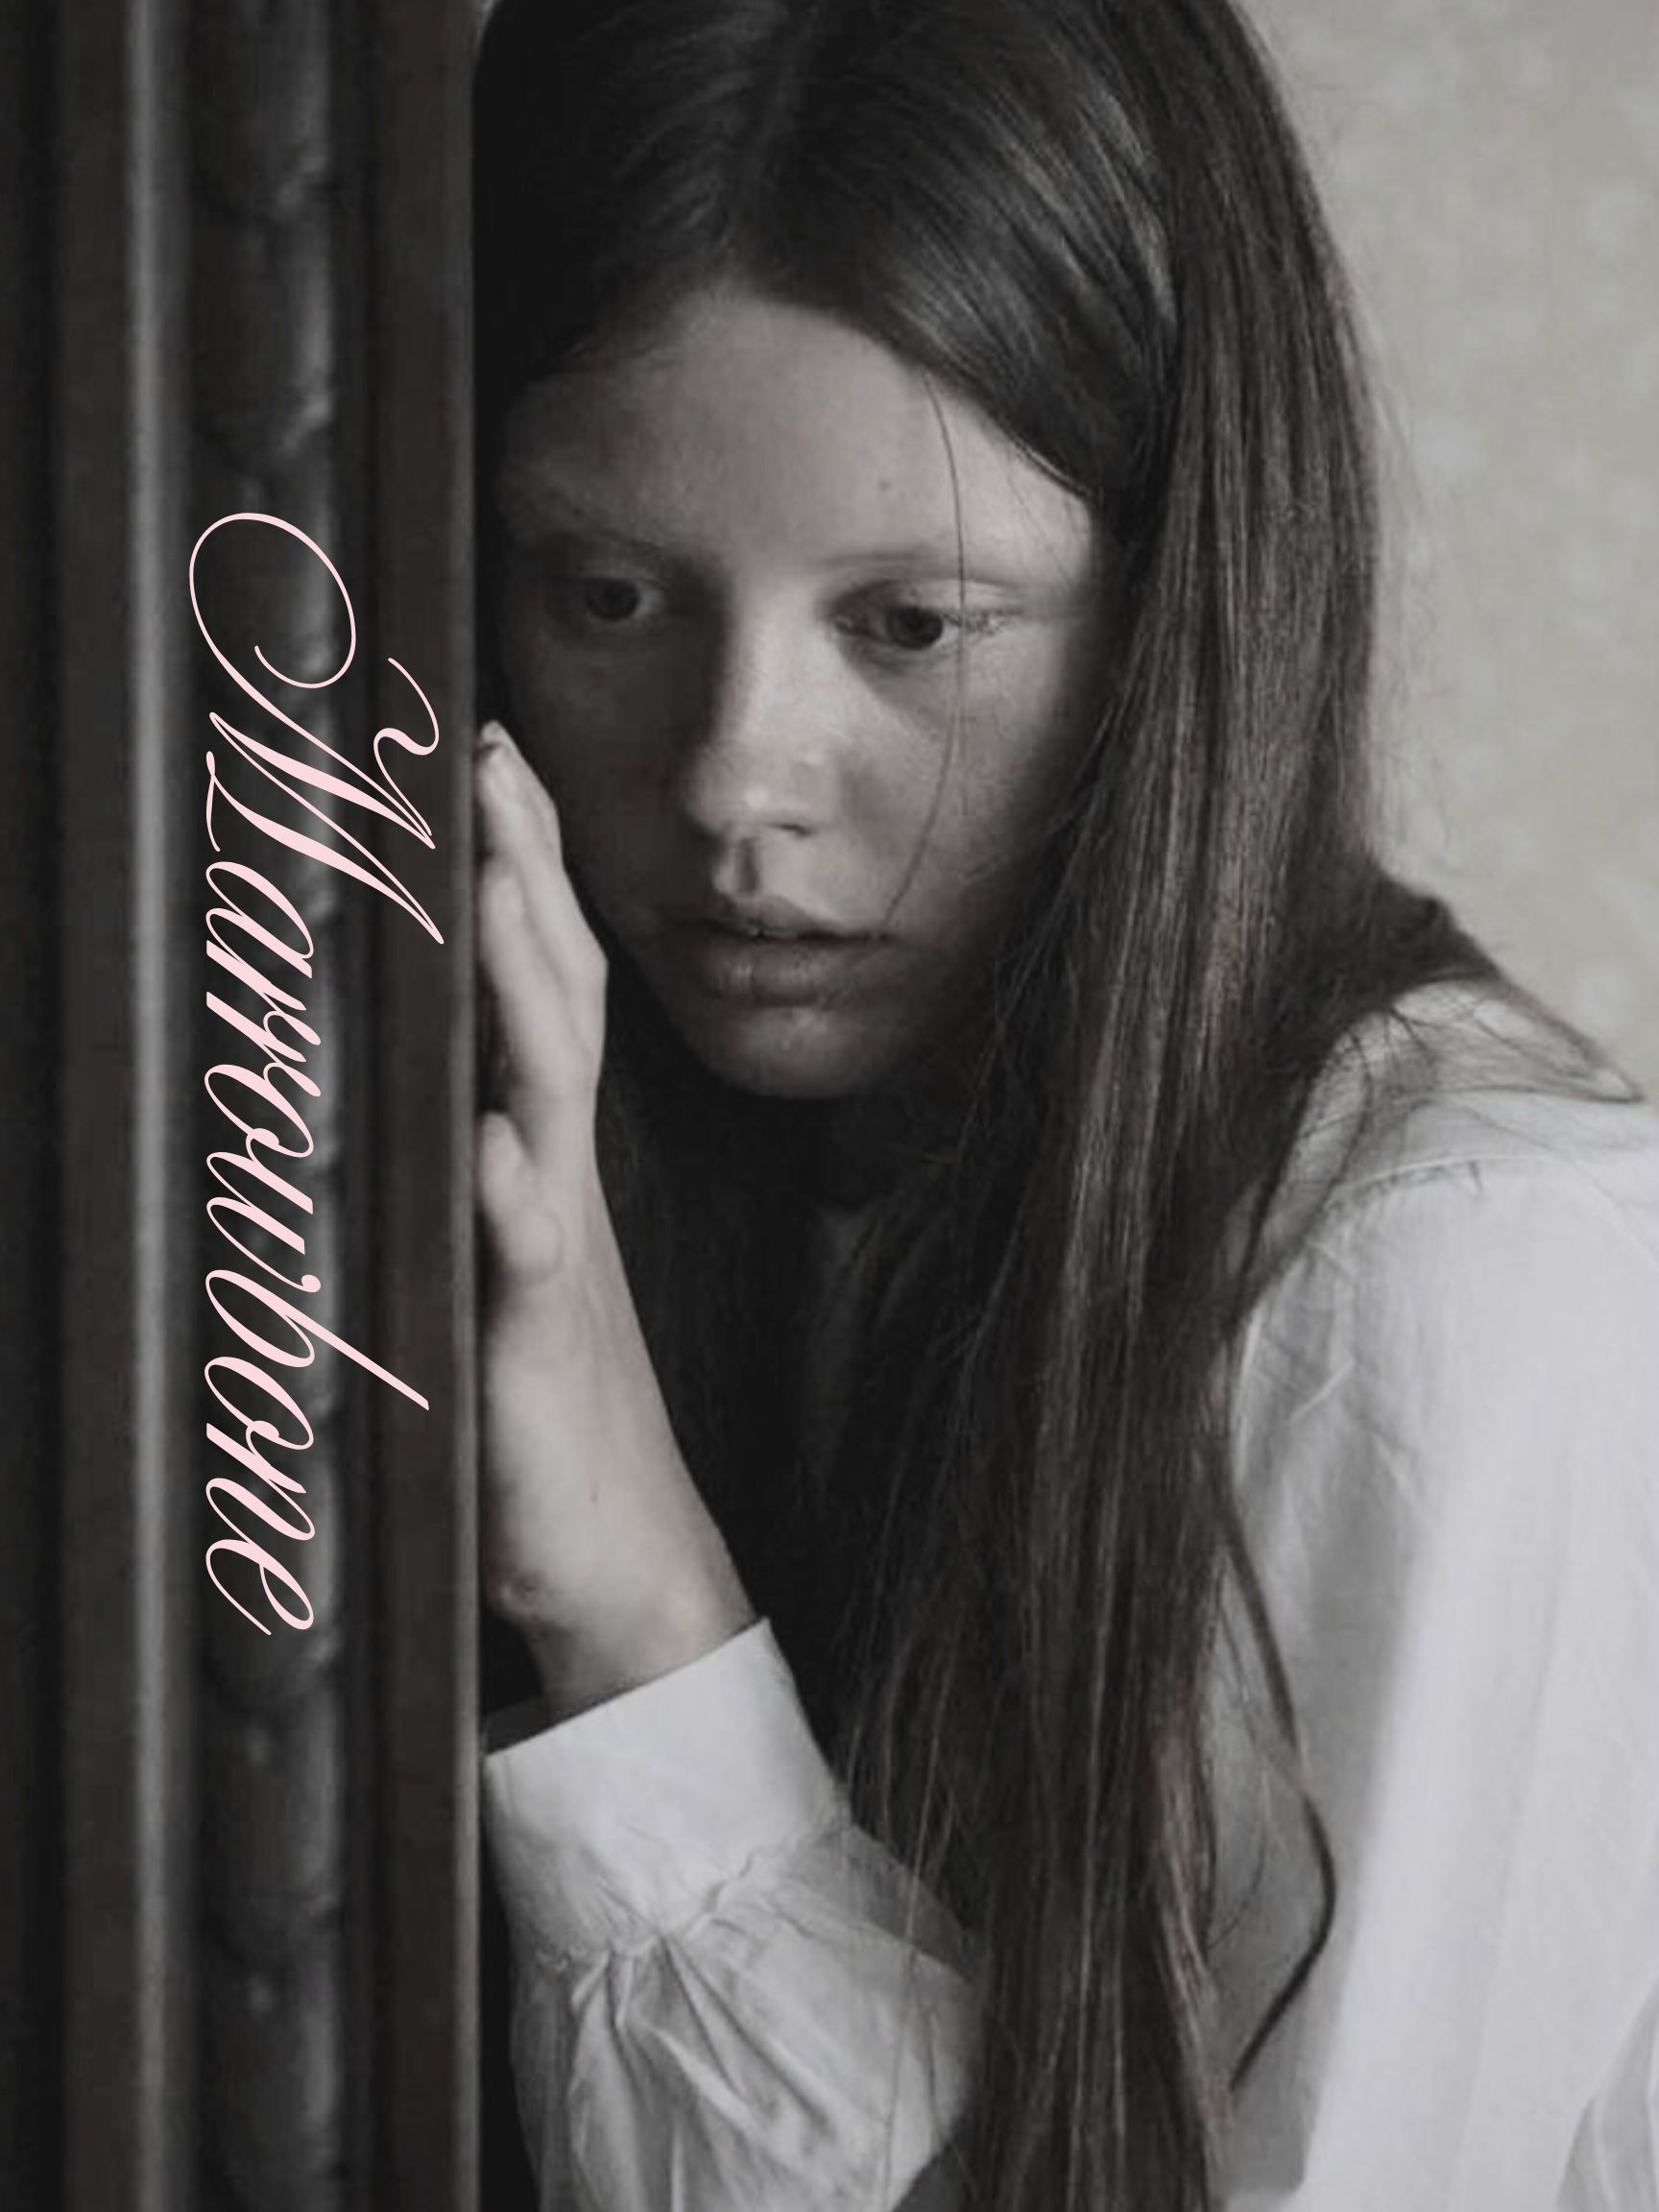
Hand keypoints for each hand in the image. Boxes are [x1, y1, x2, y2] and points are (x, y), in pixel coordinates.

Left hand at [474, 721, 753, 1719]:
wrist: (622, 1563)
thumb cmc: (549, 1411)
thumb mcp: (507, 1264)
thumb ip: (481, 1167)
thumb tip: (442, 1075)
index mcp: (546, 1159)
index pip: (540, 988)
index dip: (517, 872)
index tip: (485, 755)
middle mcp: (558, 1187)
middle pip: (552, 1006)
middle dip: (520, 879)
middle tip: (492, 760)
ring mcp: (554, 1264)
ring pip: (544, 1103)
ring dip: (522, 991)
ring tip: (497, 888)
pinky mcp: (535, 1357)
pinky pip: (527, 1268)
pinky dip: (508, 1200)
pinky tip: (491, 1144)